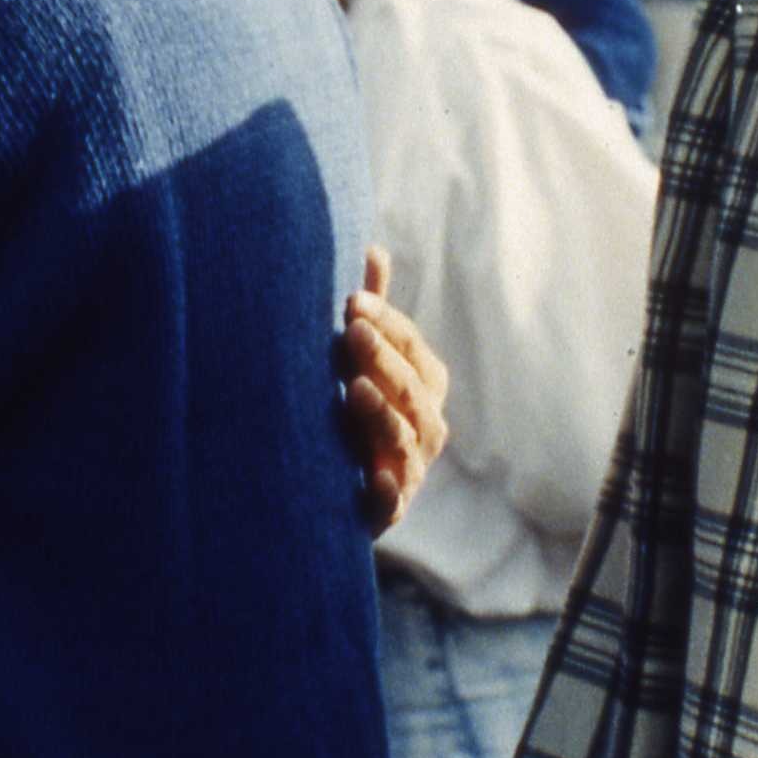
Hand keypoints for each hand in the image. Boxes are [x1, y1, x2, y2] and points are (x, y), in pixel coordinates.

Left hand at [341, 247, 449, 532]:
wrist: (332, 487)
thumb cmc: (353, 407)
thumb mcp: (362, 358)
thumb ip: (372, 312)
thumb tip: (373, 247)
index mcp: (423, 385)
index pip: (413, 349)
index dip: (388, 324)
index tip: (353, 300)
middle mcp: (425, 426)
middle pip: (412, 390)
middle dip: (384, 359)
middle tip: (351, 330)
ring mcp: (410, 469)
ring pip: (405, 439)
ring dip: (384, 414)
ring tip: (357, 390)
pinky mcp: (386, 510)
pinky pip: (393, 503)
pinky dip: (388, 491)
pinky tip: (374, 477)